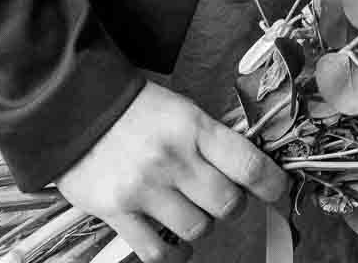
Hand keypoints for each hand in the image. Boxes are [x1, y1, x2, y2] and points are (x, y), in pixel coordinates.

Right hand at [56, 81, 287, 261]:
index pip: (248, 163)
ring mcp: (145, 189)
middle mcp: (173, 159)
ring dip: (203, 226)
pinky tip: (178, 245)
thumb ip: (211, 140)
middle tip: (223, 198)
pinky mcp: (117, 212)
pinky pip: (158, 251)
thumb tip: (248, 169)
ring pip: (197, 229)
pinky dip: (175, 254)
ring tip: (194, 214)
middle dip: (233, 205)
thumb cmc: (138, 110)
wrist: (78, 109)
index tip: (279, 191)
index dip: (272, 183)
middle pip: (227, 203)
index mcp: (194, 127)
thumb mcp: (182, 110)